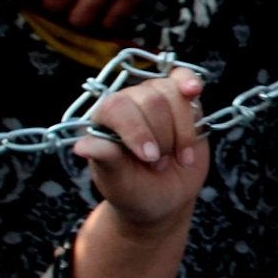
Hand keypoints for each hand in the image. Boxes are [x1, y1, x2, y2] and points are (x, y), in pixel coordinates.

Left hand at [73, 67, 208, 236]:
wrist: (165, 197)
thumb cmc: (135, 191)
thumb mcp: (118, 182)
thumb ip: (106, 160)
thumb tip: (82, 147)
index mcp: (104, 121)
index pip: (118, 108)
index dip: (138, 130)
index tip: (151, 158)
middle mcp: (129, 103)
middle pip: (151, 100)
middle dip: (164, 137)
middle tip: (161, 165)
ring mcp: (156, 99)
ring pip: (173, 94)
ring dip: (183, 131)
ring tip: (179, 157)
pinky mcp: (183, 101)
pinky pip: (186, 80)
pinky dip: (191, 83)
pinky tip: (194, 92)